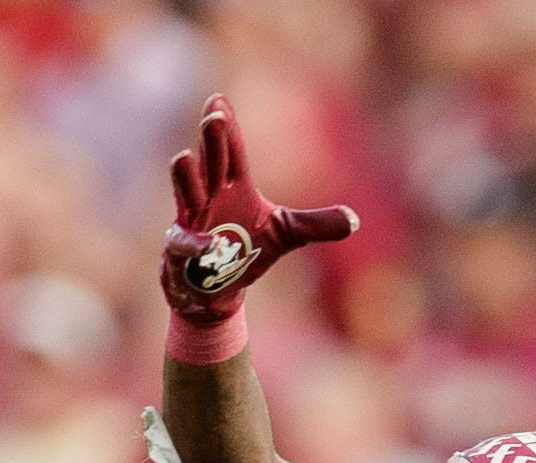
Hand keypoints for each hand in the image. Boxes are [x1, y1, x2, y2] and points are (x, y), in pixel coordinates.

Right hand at [161, 94, 357, 322]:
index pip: (231, 151)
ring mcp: (193, 222)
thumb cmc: (248, 250)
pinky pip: (183, 243)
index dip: (226, 127)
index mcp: (233, 186)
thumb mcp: (286, 234)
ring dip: (185, 177)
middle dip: (210, 142)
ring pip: (186, 194)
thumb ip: (315, 224)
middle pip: (210, 164)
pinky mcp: (180, 252)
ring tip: (182, 157)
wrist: (220, 290)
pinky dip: (194, 244)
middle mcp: (210, 197)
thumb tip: (354, 220)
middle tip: (214, 119)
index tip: (219, 99)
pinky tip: (207, 243)